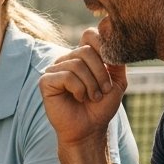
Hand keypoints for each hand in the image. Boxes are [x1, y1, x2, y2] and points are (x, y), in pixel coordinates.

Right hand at [39, 28, 126, 145]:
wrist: (89, 128)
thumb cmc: (101, 107)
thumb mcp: (116, 82)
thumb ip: (117, 62)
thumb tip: (115, 43)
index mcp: (82, 57)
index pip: (89, 35)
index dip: (102, 44)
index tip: (111, 65)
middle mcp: (66, 60)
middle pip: (85, 50)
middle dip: (101, 72)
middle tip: (104, 90)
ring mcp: (54, 70)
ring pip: (77, 64)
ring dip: (91, 84)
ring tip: (92, 97)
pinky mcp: (46, 81)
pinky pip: (66, 76)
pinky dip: (78, 89)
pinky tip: (79, 98)